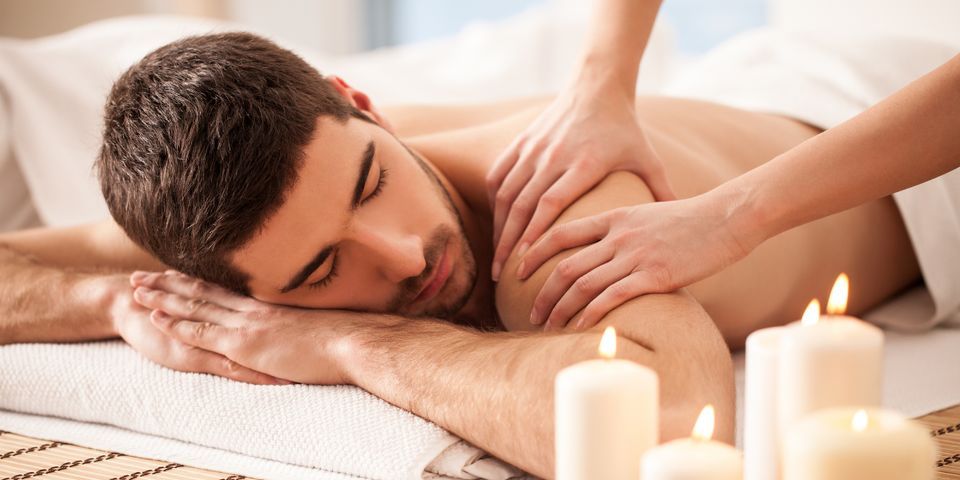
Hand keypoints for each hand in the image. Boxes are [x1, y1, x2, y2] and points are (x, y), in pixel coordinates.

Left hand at [130, 270, 354, 384]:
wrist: (352, 343)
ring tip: (136, 288)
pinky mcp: (244, 344)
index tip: (174, 274)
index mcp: (268, 306)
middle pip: (203, 291)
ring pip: (195, 305)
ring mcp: (247, 324)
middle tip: (141, 275)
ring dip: (163, 298)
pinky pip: (202, 332)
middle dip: (169, 283)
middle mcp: (253, 309)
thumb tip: (296, 331)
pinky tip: (155, 318)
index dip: (196, 281)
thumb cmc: (343, 339)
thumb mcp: (314, 328)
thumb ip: (296, 327)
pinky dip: (177, 323)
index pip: (224, 290)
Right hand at [487, 86, 675, 280]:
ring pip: (507, 194)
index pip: (550, 203)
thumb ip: (662, 191)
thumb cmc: (624, 128)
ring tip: (496, 258)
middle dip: (508, 243)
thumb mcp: (647, 158)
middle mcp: (553, 156)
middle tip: (499, 276)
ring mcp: (534, 148)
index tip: (524, 262)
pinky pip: (499, 176)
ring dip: (498, 227)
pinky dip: (494, 203)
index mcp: (583, 163)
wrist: (597, 87)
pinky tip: (496, 224)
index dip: (535, 233)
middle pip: (522, 205)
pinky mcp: (522, 142)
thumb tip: (680, 225)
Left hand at [517, 194, 755, 330]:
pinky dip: (590, 314)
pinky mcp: (654, 275)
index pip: (560, 233)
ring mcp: (635, 255)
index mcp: (613, 217)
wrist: (727, 218)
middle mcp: (618, 236)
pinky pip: (612, 297)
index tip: (518, 270)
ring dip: (560, 309)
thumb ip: (623, 230)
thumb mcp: (648, 214)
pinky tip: (579, 328)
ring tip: (547, 326)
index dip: (534, 252)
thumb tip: (604, 251)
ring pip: (582, 284)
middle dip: (542, 292)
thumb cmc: (691, 221)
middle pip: (564, 265)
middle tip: (530, 312)